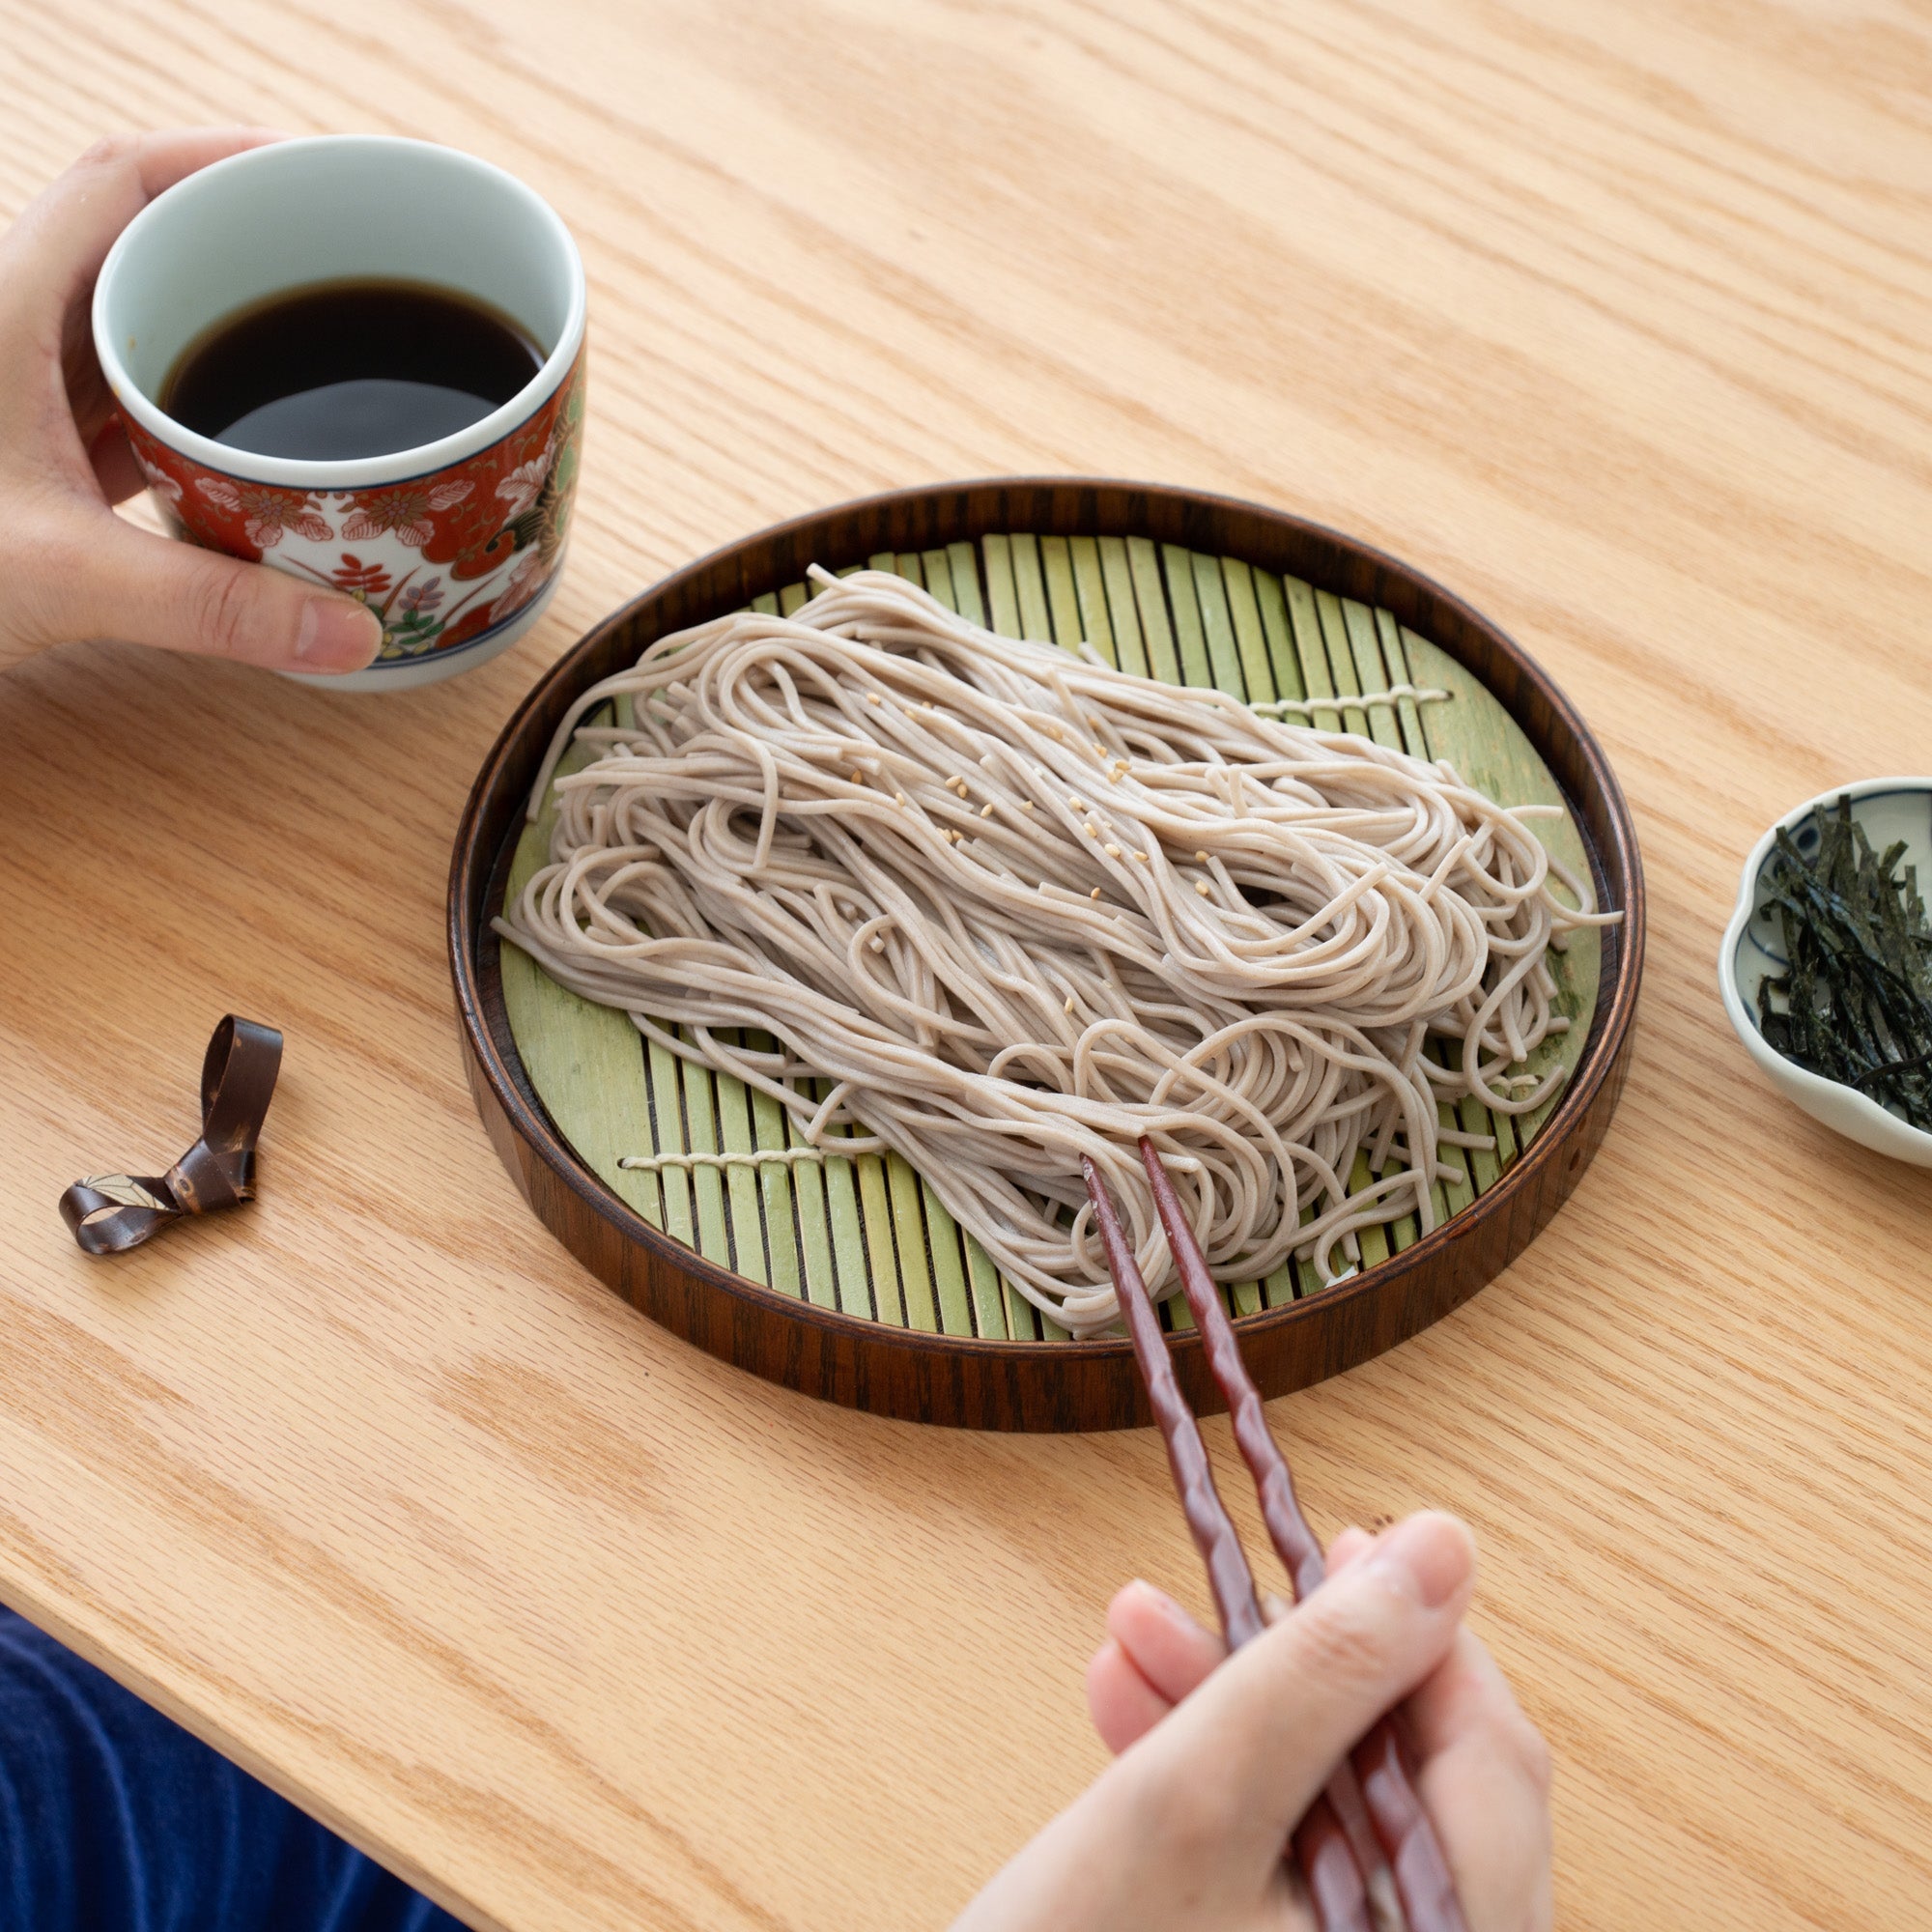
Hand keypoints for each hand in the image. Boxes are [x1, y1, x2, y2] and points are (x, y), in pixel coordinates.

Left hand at [0, 131, 381, 675]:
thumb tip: (349, 635)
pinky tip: (253, 450)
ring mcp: (18, 392)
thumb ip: (210, 605)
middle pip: (141, 244)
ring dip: (227, 332)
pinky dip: (197, 409)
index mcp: (3, 307)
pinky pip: (126, 401)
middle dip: (248, 249)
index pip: (121, 180)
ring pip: (135, 325)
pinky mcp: (30, 451)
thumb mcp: (63, 577)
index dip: (224, 158)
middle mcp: (9, 331)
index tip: (317, 177)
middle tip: (344, 272)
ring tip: (323, 353)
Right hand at [952, 1513, 1552, 1931]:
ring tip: (1129, 1645)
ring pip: (1337, 1823)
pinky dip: (1219, 1800)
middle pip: (1408, 1785)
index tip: (1348, 1547)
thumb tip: (1444, 1550)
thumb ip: (1323, 1670)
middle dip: (1290, 1673)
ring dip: (1236, 1722)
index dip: (1419, 1630)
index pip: (1491, 1756)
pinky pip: (1291, 1877)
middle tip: (1209, 1596)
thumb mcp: (1193, 1802)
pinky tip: (1133, 1725)